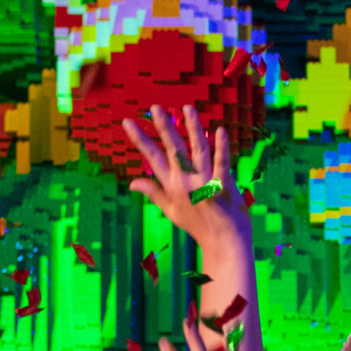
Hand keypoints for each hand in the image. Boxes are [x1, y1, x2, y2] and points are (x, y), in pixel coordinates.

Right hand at [122, 104, 250, 257]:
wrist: (223, 242)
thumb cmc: (198, 225)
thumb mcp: (171, 210)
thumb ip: (153, 193)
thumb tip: (132, 182)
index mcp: (172, 186)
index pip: (152, 157)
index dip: (139, 139)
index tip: (127, 121)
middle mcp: (185, 182)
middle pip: (173, 149)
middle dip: (164, 127)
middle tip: (155, 107)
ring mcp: (204, 183)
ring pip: (197, 150)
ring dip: (193, 128)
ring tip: (188, 108)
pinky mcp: (222, 185)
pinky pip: (222, 163)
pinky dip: (221, 147)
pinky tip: (220, 130)